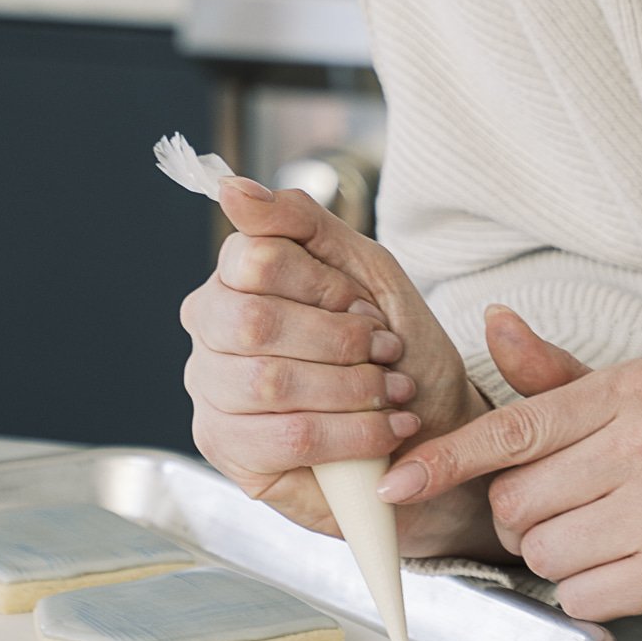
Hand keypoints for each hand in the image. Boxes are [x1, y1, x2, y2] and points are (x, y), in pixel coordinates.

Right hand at [179, 177, 491, 551]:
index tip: (367, 306)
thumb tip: (231, 189)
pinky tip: (385, 429)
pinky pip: (287, 437)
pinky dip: (352, 432)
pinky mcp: (230, 451)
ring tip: (391, 391)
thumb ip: (301, 221)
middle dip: (338, 339)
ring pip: (269, 381)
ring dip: (351, 387)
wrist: (431, 425)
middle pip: (255, 320)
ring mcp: (211, 393)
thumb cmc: (392, 344)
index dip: (323, 284)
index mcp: (234, 277)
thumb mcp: (363, 268)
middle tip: (385, 351)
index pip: (254, 259)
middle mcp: (210, 331)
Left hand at [377, 308, 641, 640]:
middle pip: (517, 501)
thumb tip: (493, 319)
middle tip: (585, 513)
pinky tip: (638, 572)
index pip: (513, 427)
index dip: (445, 459)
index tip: (394, 484)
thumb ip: (556, 376)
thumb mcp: (638, 404)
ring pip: (544, 551)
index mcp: (631, 391)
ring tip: (618, 540)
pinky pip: (581, 594)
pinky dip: (595, 594)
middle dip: (530, 519)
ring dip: (563, 560)